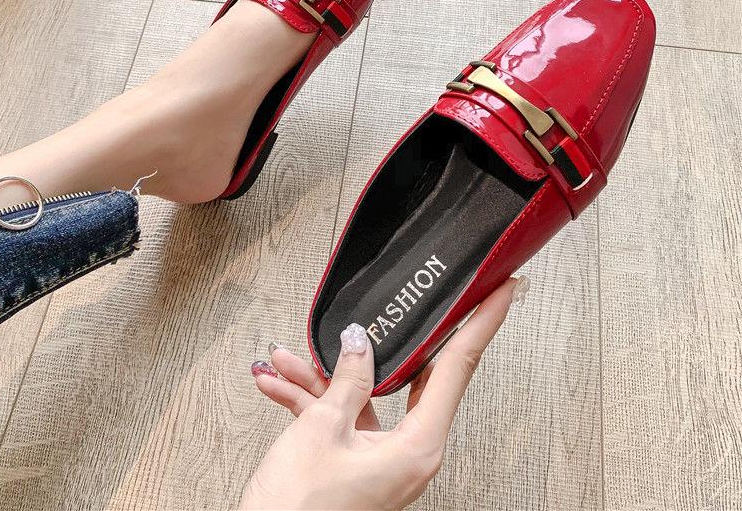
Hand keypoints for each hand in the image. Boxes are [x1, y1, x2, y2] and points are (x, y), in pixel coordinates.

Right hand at [240, 276, 528, 509]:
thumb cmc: (298, 510)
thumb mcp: (322, 429)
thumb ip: (348, 379)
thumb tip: (361, 343)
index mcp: (418, 447)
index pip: (458, 367)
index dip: (481, 323)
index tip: (501, 291)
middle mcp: (408, 454)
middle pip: (415, 376)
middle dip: (395, 339)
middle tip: (422, 301)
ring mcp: (381, 459)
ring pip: (363, 396)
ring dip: (324, 374)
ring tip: (290, 355)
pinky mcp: (355, 462)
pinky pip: (341, 418)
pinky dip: (310, 399)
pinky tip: (278, 383)